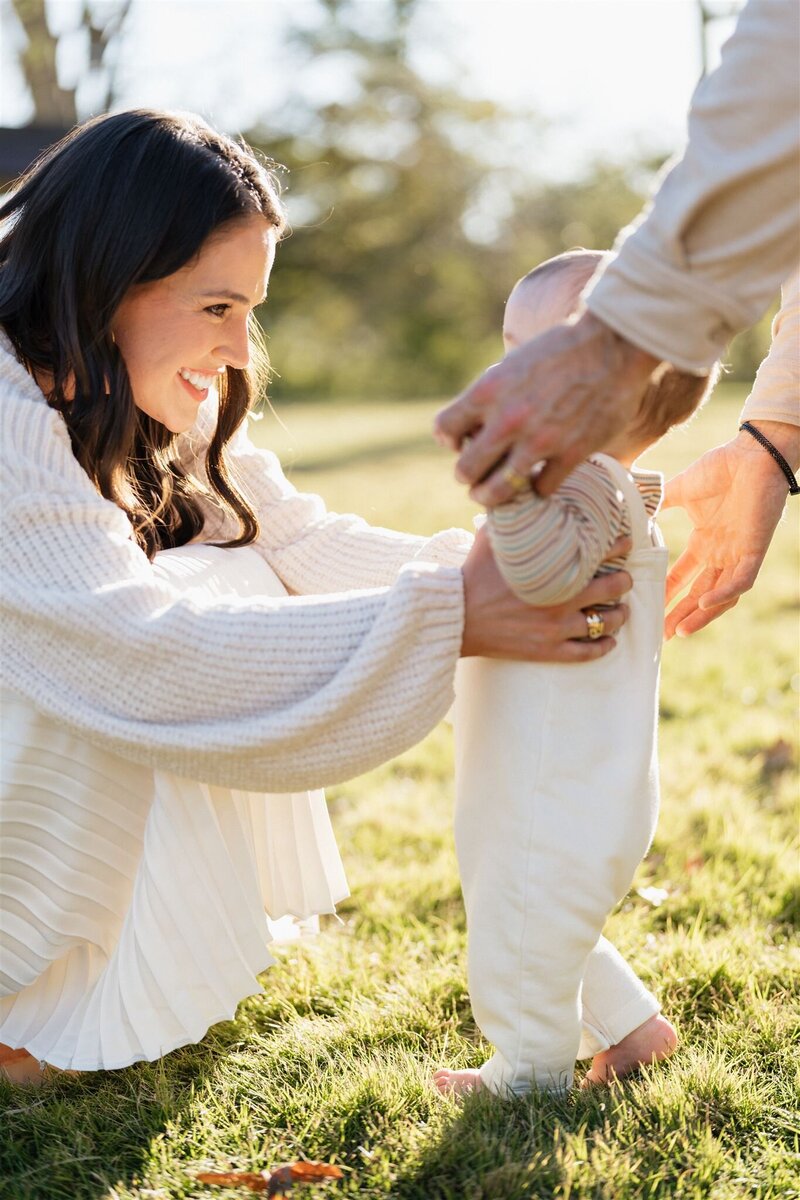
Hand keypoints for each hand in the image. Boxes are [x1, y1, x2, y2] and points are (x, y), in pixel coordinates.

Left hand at [434, 312, 658, 503]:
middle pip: (465, 470)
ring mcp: (539, 441)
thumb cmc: (561, 348)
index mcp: (488, 391)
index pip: (444, 429)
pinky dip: (538, 488)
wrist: (612, 345)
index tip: (460, 442)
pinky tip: (540, 479)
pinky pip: (541, 489)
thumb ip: (492, 394)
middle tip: (476, 476)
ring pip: (497, 492)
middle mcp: (508, 419)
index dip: (450, 440)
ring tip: (494, 495)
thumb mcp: (513, 363)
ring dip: (492, 496)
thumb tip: (474, 423)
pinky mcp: (571, 454)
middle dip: (468, 476)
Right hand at [461, 529, 631, 662]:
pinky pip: (587, 653)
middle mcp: (561, 599)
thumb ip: (514, 517)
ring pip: (605, 623)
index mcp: (553, 569)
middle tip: (624, 578)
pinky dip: (603, 647)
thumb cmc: (472, 574)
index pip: (599, 553)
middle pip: (612, 588)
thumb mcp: (493, 537)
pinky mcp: (548, 650)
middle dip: (623, 581)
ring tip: (621, 611)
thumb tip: (520, 488)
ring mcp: (557, 628)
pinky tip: (608, 641)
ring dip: (618, 615)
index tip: (626, 542)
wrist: (455, 616)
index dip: (618, 546)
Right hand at [662, 422, 797, 637]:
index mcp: (705, 542)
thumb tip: (627, 508)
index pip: (682, 576)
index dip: (667, 595)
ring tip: (680, 630)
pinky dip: (724, 594)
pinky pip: (741, 581)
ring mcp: (738, 553)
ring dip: (701, 615)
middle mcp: (721, 553)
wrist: (751, 453)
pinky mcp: (753, 549)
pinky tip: (704, 603)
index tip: (648, 611)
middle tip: (661, 636)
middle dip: (680, 615)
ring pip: (720, 596)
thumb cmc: (720, 467)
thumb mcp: (680, 490)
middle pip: (699, 594)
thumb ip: (657, 503)